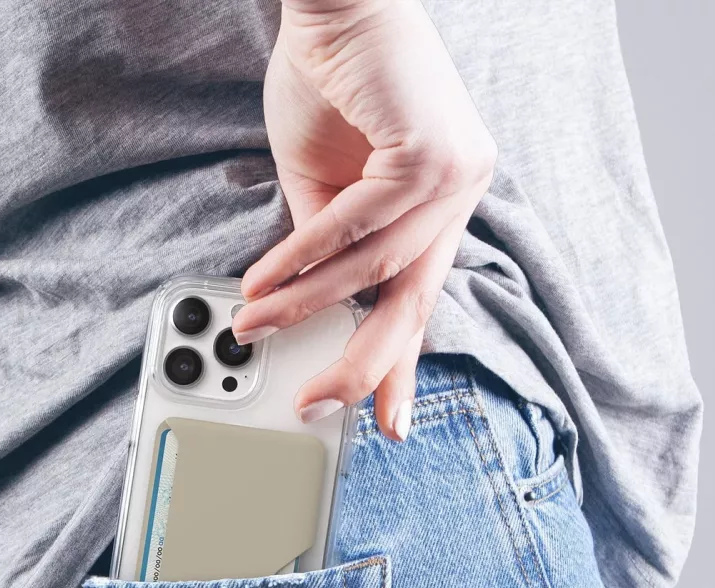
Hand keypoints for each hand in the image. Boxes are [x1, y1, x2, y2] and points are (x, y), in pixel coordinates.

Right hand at [232, 0, 496, 440]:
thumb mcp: (321, 189)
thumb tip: (307, 306)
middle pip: (414, 302)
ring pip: (376, 270)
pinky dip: (303, 260)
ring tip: (255, 326)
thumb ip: (324, 249)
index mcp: (439, 207)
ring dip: (305, 307)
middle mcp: (458, 195)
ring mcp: (455, 175)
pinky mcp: (433, 153)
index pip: (418, 298)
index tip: (385, 418)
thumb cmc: (328, 84)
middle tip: (320, 402)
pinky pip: (357, 227)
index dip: (398, 364)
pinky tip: (266, 285)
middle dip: (363, 364)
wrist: (332, 1)